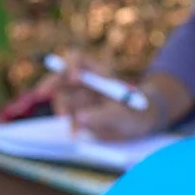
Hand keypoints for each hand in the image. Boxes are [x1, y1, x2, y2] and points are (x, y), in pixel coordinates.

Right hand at [40, 53, 192, 141]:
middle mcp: (85, 83)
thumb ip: (103, 116)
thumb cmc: (138, 113)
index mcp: (98, 72)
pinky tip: (77, 134)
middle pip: (61, 78)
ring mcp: (80, 98)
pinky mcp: (78, 115)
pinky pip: (67, 117)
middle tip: (52, 101)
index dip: (71, 66)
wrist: (142, 126)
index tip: (74, 79)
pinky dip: (69, 125)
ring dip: (65, 112)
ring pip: (62, 100)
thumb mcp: (124, 115)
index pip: (77, 60)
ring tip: (79, 130)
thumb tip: (79, 119)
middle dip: (54, 88)